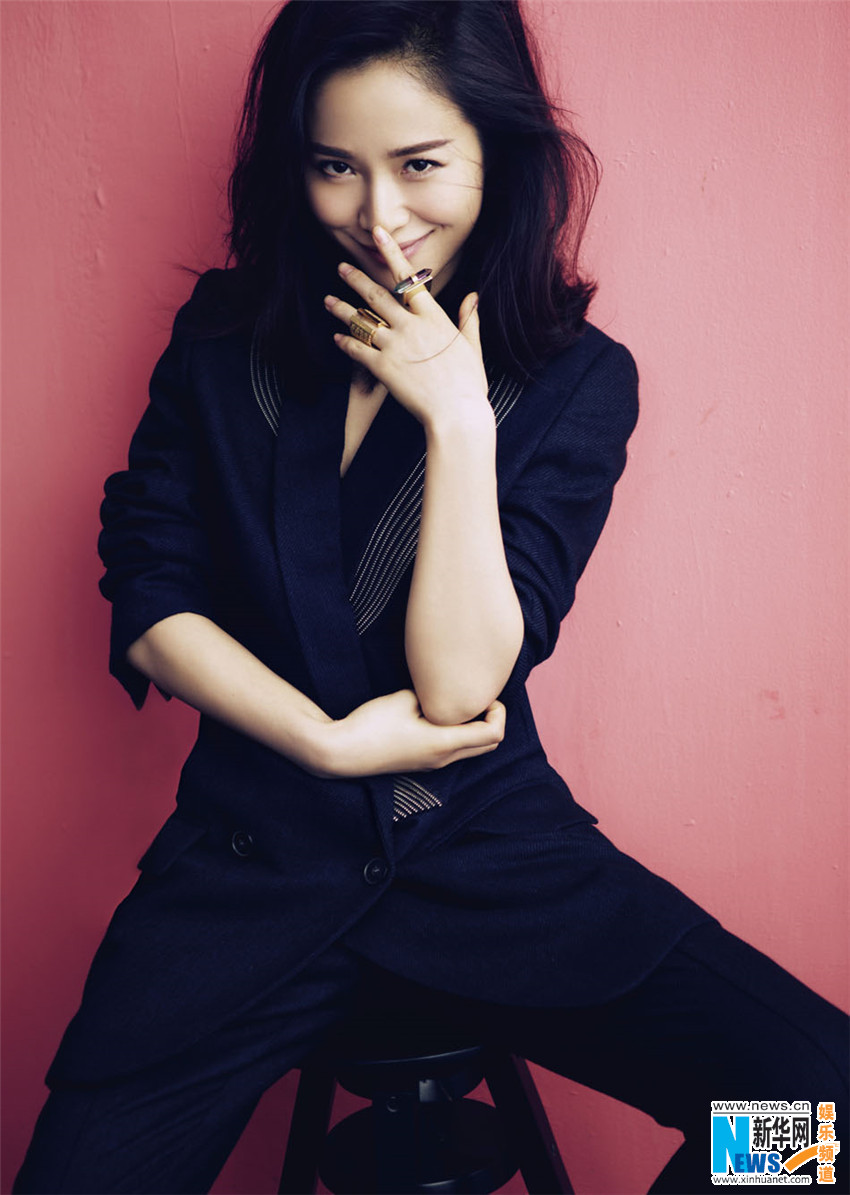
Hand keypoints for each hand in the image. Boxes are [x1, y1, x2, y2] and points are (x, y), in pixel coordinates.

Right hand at [318, 688, 504, 777]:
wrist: (342, 752)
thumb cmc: (372, 724)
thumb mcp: (405, 699)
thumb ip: (433, 695)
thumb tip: (447, 691)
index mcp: (444, 744)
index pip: (493, 734)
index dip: (498, 712)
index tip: (484, 694)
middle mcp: (443, 759)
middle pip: (489, 745)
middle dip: (491, 720)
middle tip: (477, 697)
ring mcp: (432, 764)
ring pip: (471, 749)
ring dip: (475, 728)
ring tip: (457, 704)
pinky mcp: (421, 763)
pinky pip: (454, 751)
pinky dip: (459, 734)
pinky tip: (439, 715)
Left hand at [323, 226, 488, 430]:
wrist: (456, 414)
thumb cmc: (468, 384)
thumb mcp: (472, 347)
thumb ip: (469, 319)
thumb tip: (472, 297)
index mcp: (434, 316)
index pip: (408, 278)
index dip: (391, 253)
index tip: (378, 234)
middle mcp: (411, 325)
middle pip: (377, 295)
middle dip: (356, 279)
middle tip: (341, 267)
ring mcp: (395, 346)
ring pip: (362, 320)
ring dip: (343, 309)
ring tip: (328, 300)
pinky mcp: (383, 367)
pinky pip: (358, 350)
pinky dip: (346, 343)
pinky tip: (337, 338)